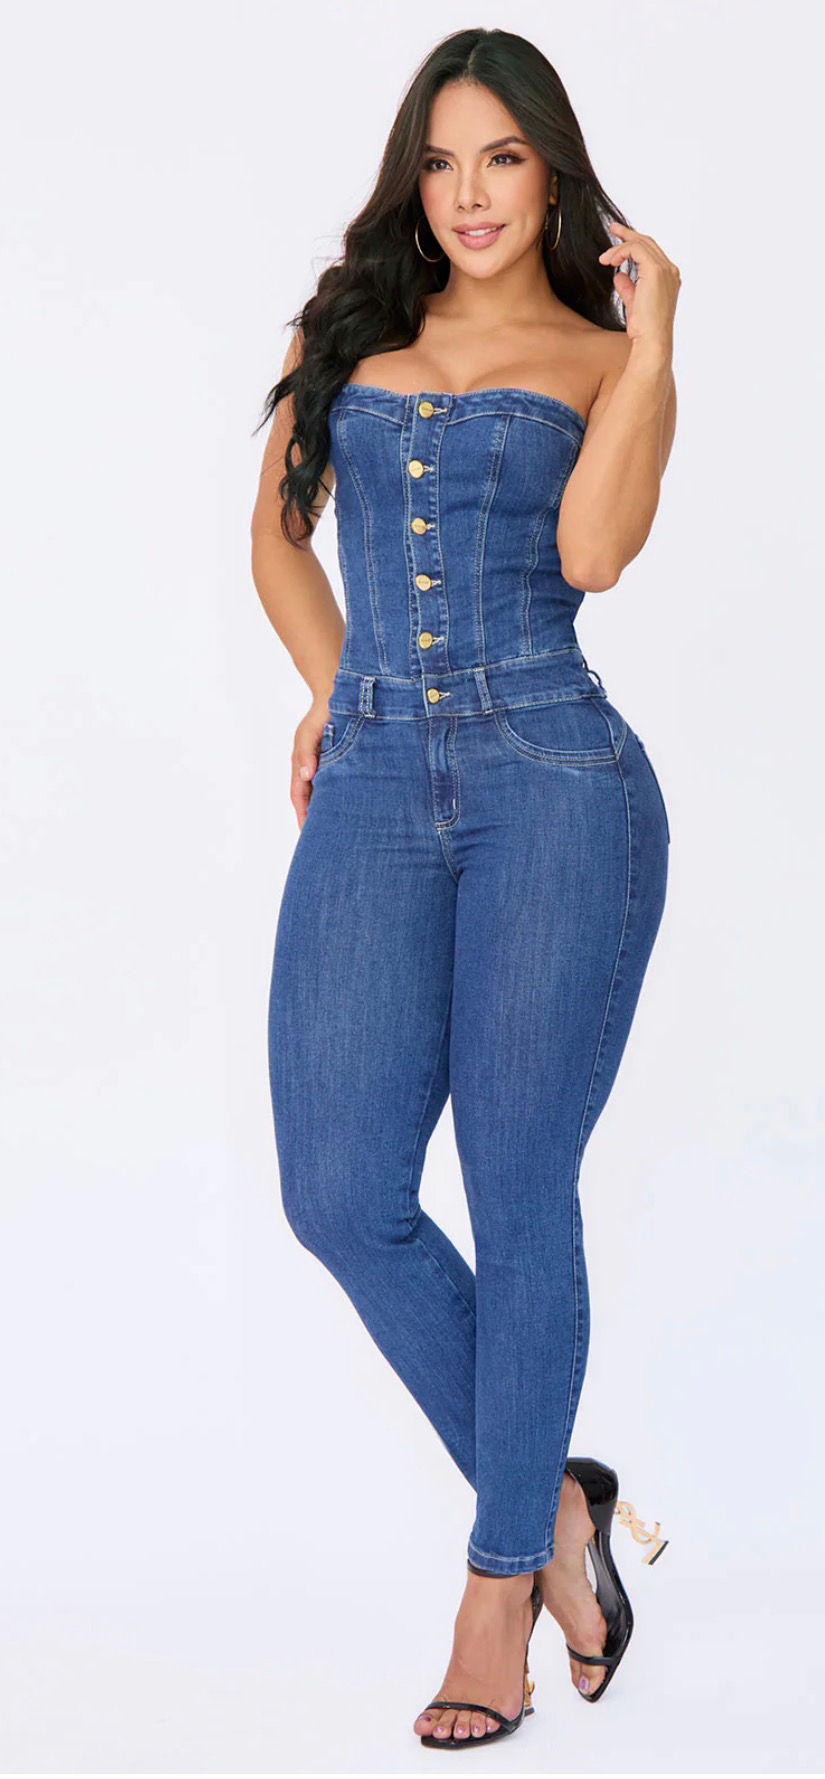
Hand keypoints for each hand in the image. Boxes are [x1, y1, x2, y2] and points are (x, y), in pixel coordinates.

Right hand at [291, 700, 328, 828]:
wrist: (339, 693)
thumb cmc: (322, 712)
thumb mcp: (308, 733)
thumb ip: (306, 754)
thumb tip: (305, 777)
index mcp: (301, 764)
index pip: (299, 795)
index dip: (302, 814)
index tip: (307, 831)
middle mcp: (311, 767)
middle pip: (311, 798)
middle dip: (314, 817)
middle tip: (323, 838)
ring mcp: (325, 765)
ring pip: (324, 792)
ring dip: (327, 808)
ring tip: (337, 827)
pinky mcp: (339, 761)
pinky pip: (337, 782)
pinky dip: (339, 795)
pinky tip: (350, 805)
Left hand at [598, 220, 680, 350]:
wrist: (651, 340)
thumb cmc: (644, 329)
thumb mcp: (634, 304)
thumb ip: (628, 288)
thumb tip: (618, 276)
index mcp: (668, 277)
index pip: (651, 252)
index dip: (634, 243)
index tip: (617, 238)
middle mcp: (670, 270)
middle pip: (648, 243)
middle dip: (628, 234)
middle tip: (612, 228)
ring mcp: (665, 269)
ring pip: (641, 244)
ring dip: (619, 247)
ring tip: (604, 259)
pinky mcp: (655, 271)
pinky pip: (636, 249)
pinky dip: (621, 252)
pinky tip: (611, 262)